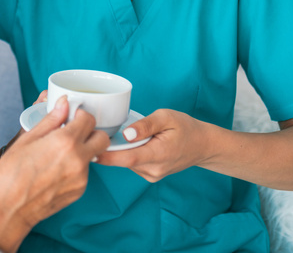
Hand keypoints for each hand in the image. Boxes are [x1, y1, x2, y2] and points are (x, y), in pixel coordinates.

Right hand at [0, 96, 109, 251]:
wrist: (9, 209)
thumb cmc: (11, 174)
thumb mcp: (27, 139)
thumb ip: (51, 120)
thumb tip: (64, 104)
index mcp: (65, 142)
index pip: (89, 119)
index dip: (81, 115)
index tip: (72, 117)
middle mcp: (78, 159)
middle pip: (102, 138)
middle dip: (91, 132)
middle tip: (74, 133)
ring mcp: (81, 178)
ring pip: (93, 156)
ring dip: (82, 150)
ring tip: (58, 155)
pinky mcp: (80, 191)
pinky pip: (85, 173)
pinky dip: (75, 168)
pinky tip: (56, 171)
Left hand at [94, 108, 210, 182]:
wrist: (203, 145)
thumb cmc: (186, 128)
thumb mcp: (166, 117)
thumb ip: (145, 125)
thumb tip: (127, 134)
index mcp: (158, 154)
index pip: (126, 159)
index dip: (106, 155)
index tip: (90, 149)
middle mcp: (153, 170)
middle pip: (123, 160)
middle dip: (109, 149)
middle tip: (95, 134)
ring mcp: (152, 175)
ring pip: (126, 163)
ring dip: (119, 151)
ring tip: (118, 135)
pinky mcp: (151, 175)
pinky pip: (133, 164)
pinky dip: (128, 154)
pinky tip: (131, 143)